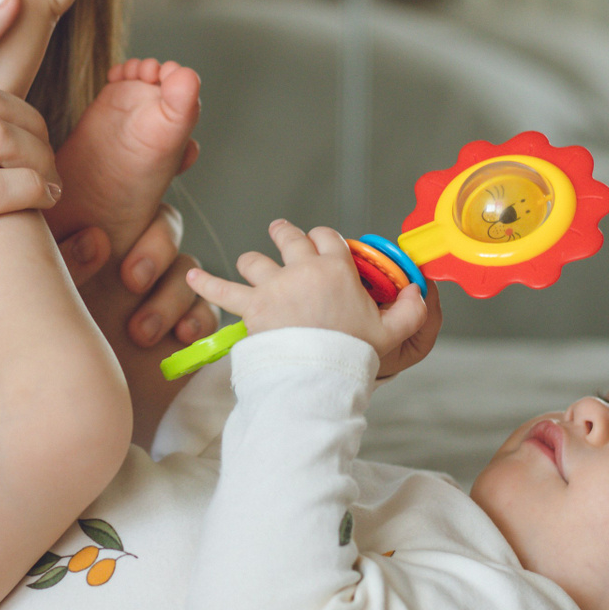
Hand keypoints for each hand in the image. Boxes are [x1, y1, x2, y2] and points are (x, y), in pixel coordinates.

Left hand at [56, 206, 218, 348]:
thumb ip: (63, 259)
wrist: (57, 393)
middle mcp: (132, 265)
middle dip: (158, 256)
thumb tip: (96, 240)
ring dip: (171, 299)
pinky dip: (200, 320)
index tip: (128, 271)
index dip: (153, 233)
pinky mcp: (176, 330)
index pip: (147, 216)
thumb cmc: (40, 338)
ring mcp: (158, 296)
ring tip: (141, 334)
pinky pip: (206, 312)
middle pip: (170, 235)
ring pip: (188, 274)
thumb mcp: (41, 291)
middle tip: (132, 285)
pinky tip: (181, 336)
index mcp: (101, 244)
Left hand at [184, 220, 440, 376]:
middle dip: (284, 234)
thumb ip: (410, 310)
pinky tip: (190, 275)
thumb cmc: (353, 354)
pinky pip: (220, 290)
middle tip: (282, 234)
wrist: (319, 375)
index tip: (321, 244)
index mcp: (335, 268)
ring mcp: (273, 286)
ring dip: (252, 262)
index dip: (322, 238)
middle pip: (288, 237)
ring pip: (254, 259)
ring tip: (251, 265)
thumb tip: (418, 292)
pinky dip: (204, 282)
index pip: (326, 236)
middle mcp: (301, 269)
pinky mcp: (250, 307)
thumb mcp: (392, 332)